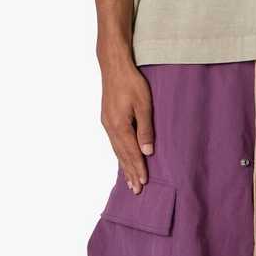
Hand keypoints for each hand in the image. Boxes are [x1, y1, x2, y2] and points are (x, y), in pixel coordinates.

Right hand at [99, 52, 153, 194]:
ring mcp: (107, 124)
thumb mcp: (143, 105)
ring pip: (117, 151)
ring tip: (129, 181)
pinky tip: (122, 160)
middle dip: (130, 173)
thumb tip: (147, 151)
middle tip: (136, 190)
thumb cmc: (131, 82)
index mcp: (120, 126)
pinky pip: (114, 143)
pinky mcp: (107, 119)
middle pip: (122, 156)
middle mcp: (111, 128)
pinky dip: (119, 155)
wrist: (113, 65)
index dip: (138, 168)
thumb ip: (145, 129)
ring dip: (124, 167)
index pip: (132, 153)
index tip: (143, 183)